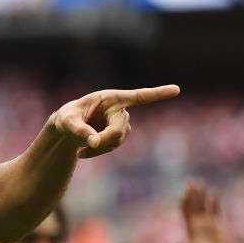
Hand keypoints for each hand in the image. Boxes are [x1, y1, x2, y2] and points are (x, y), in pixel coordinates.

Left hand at [50, 85, 179, 158]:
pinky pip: (113, 146)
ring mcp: (121, 123)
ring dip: (101, 147)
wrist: (66, 128)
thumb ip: (79, 130)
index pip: (138, 96)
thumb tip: (95, 142)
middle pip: (120, 128)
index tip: (177, 89)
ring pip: (117, 140)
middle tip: (89, 146)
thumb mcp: (67, 122)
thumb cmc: (66, 118)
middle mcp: (119, 109)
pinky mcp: (118, 135)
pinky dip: (98, 152)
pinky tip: (82, 153)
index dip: (157, 94)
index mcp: (110, 98)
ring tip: (80, 150)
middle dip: (105, 139)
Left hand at [176, 181, 223, 242]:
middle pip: (194, 204)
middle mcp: (196, 221)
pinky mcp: (215, 223)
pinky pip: (214, 210)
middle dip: (193, 193)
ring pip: (203, 205)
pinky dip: (214, 202)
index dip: (185, 200)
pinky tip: (214, 194)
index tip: (185, 191)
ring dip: (202, 195)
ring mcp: (205, 221)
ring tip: (202, 183)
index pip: (186, 210)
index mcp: (190, 225)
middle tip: (192, 181)